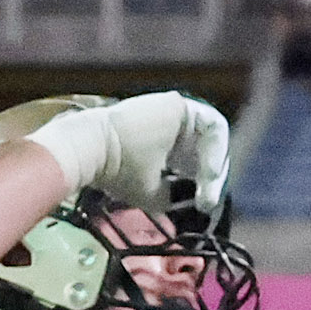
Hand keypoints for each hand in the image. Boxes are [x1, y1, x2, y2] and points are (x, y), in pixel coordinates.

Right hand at [29, 91, 229, 227]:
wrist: (96, 150)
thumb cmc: (116, 171)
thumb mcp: (150, 191)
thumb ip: (173, 195)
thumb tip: (192, 206)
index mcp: (162, 141)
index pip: (194, 161)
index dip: (203, 183)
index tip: (202, 205)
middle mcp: (170, 122)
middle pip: (205, 149)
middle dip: (211, 178)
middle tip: (207, 201)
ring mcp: (174, 109)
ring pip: (211, 139)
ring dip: (214, 166)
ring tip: (208, 190)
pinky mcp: (178, 103)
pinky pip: (212, 125)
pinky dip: (214, 151)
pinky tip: (209, 173)